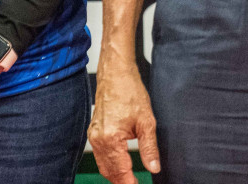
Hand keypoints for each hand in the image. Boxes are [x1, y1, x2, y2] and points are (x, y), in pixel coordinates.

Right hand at [88, 59, 160, 183]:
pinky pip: (100, 155)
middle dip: (122, 181)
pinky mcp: (93, 132)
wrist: (116, 74)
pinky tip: (120, 166)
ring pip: (103, 165)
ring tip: (130, 180)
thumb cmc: (130, 92)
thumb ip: (149, 148)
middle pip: (109, 171)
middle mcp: (98, 140)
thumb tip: (154, 167)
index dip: (130, 182)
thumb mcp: (146, 121)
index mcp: (110, 139)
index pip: (120, 170)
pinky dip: (109, 163)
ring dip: (115, 174)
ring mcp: (93, 136)